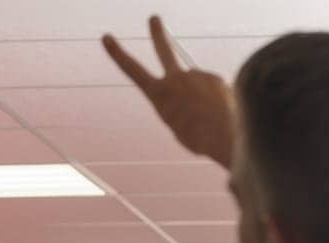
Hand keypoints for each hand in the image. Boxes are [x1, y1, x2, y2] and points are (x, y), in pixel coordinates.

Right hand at [103, 16, 236, 167]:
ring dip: (203, 100)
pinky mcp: (215, 76)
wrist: (223, 134)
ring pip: (197, 86)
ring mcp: (196, 75)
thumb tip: (198, 89)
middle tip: (154, 18)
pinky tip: (221, 112)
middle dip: (158, 34)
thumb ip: (182, 102)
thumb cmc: (197, 138)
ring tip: (209, 117)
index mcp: (158, 95)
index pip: (132, 70)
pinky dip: (217, 101)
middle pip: (164, 51)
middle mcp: (175, 79)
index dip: (117, 54)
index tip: (106, 37)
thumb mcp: (178, 125)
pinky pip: (214, 90)